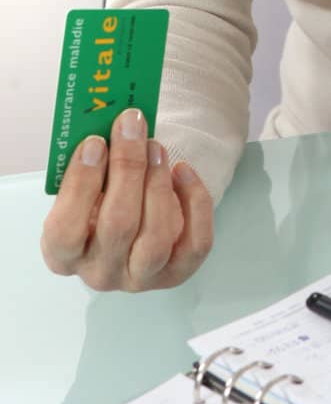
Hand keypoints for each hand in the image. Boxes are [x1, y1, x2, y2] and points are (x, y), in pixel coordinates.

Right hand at [40, 108, 213, 292]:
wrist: (132, 217)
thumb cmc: (101, 197)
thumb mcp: (86, 185)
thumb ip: (92, 163)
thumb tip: (115, 126)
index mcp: (63, 254)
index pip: (65, 231)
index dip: (80, 184)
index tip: (96, 142)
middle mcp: (100, 273)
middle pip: (117, 226)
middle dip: (128, 168)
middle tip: (133, 127)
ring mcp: (140, 278)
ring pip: (156, 238)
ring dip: (158, 183)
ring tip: (156, 147)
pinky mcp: (177, 273)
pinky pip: (195, 242)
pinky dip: (195, 202)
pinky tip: (183, 170)